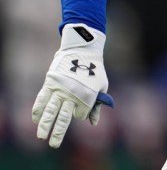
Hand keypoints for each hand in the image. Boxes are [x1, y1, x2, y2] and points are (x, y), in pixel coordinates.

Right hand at [32, 24, 113, 147]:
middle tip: (53, 145)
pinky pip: (42, 98)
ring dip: (44, 124)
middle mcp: (72, 94)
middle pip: (64, 118)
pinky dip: (37, 109)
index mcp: (87, 96)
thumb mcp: (102, 86)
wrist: (83, 51)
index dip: (80, 114)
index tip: (80, 111)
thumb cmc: (95, 70)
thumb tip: (93, 123)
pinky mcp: (51, 83)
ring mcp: (60, 89)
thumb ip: (97, 105)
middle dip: (58, 132)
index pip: (80, 114)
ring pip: (50, 110)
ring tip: (40, 136)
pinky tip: (34, 119)